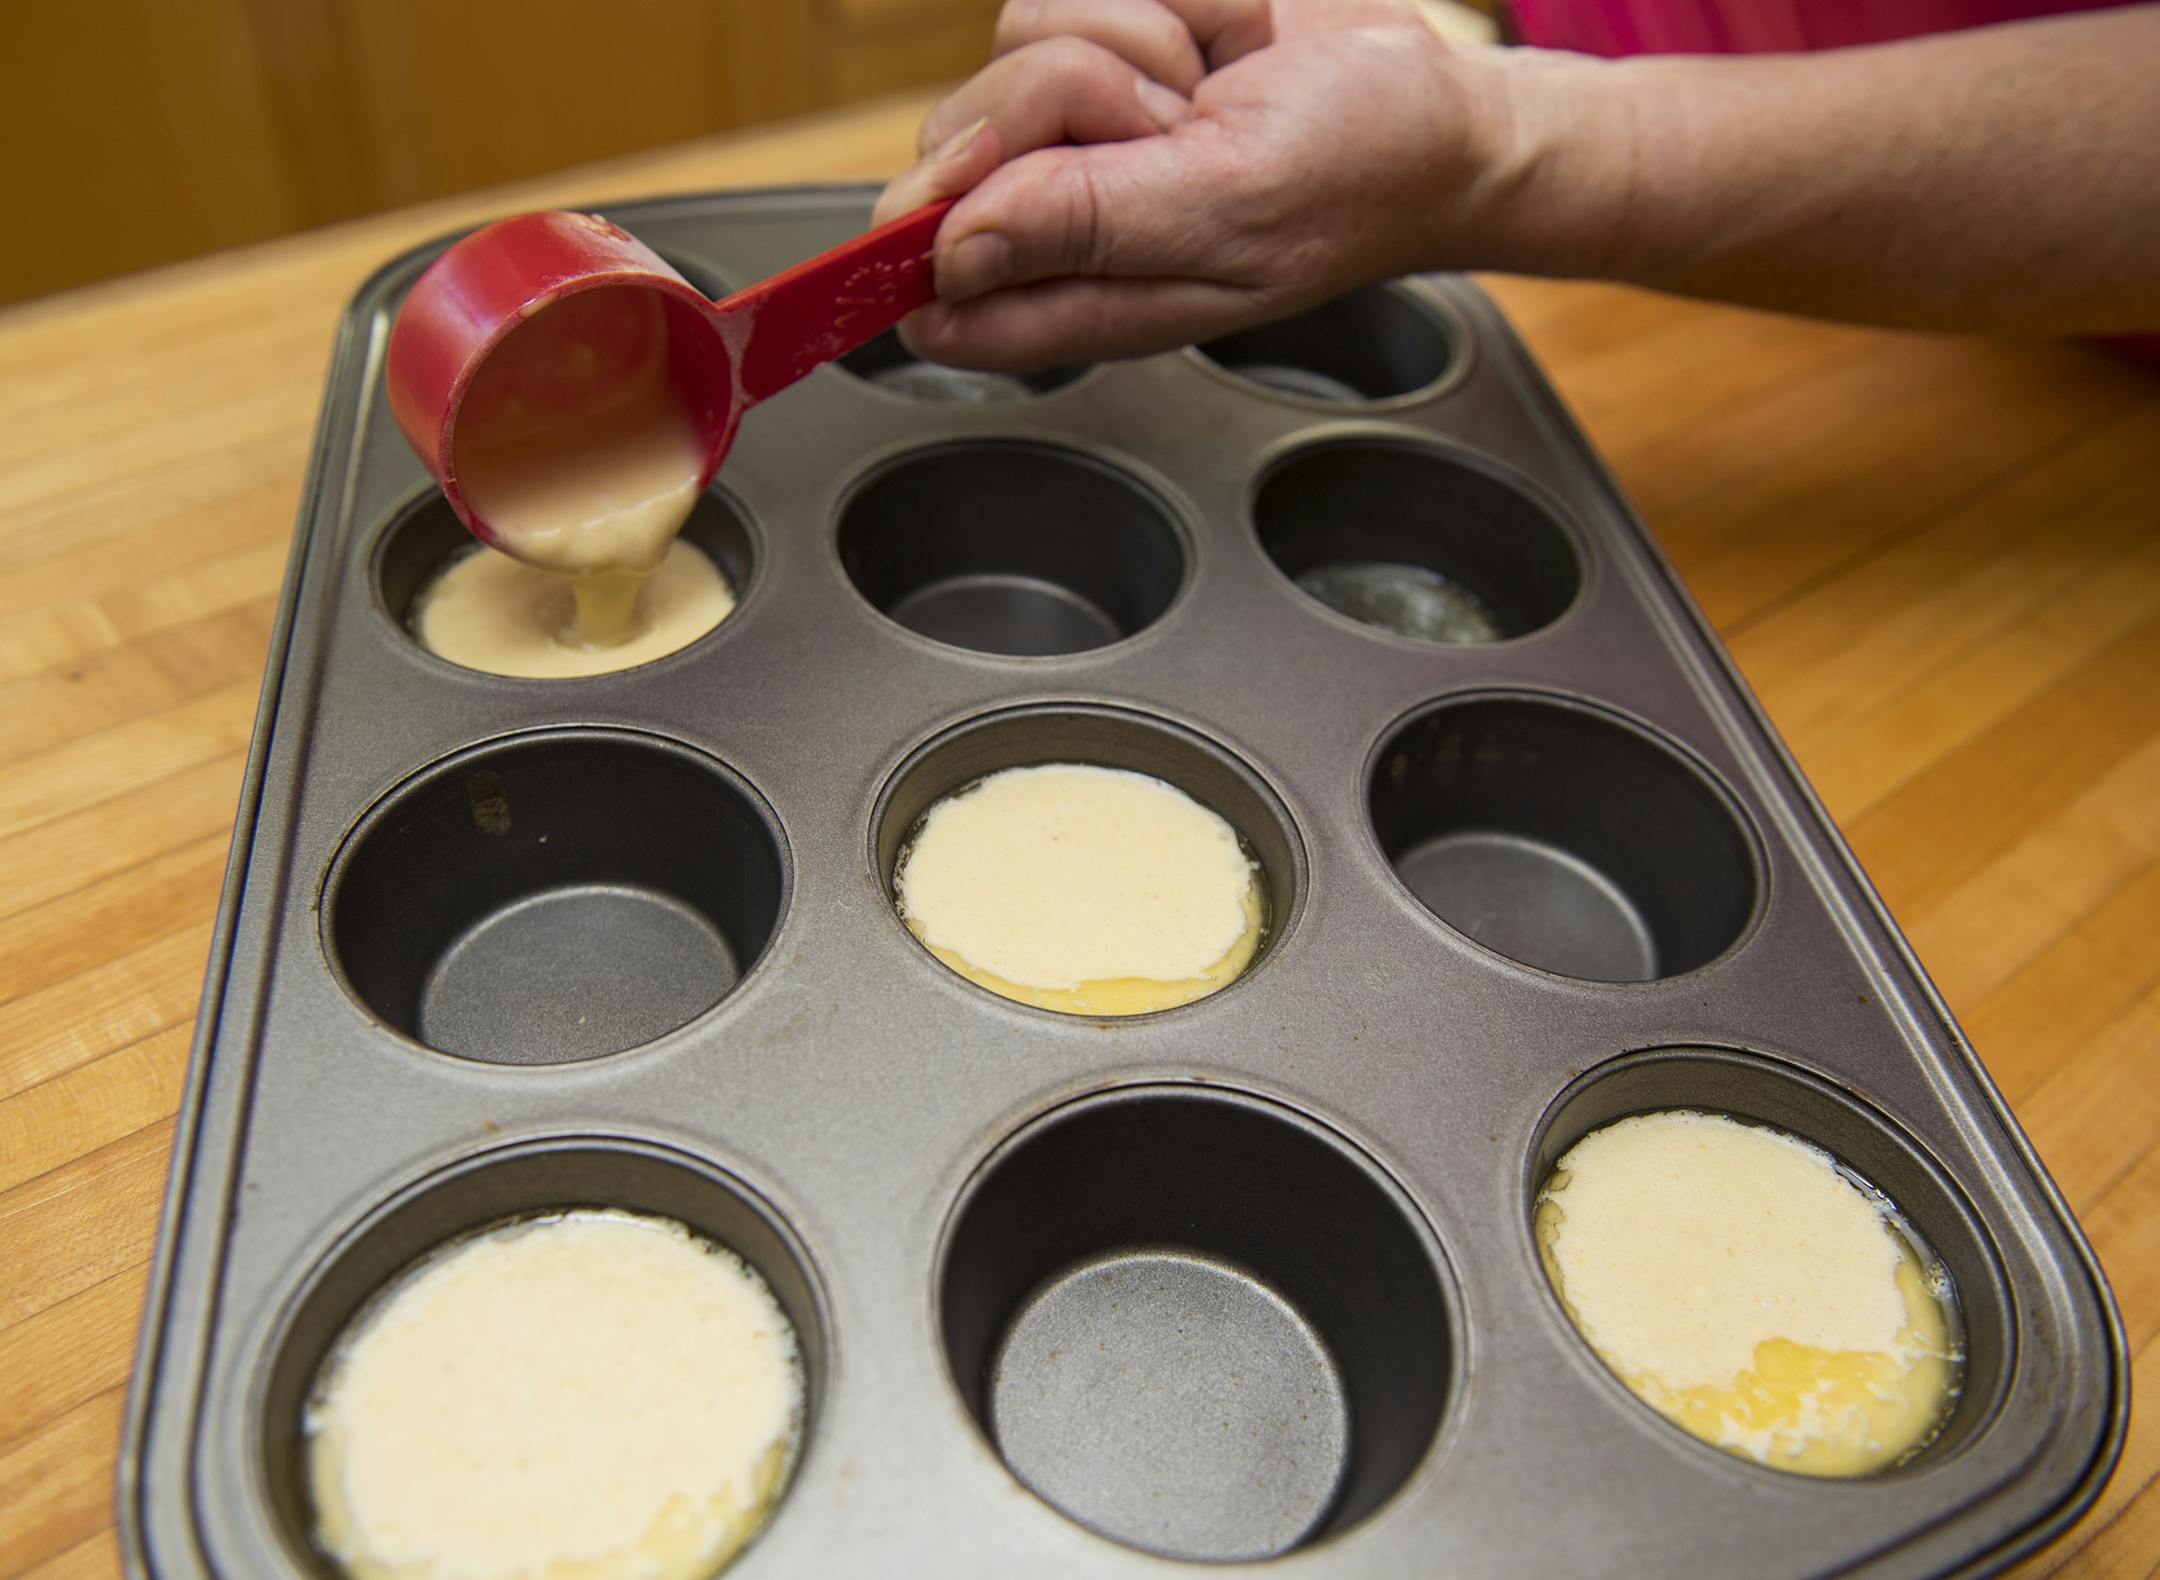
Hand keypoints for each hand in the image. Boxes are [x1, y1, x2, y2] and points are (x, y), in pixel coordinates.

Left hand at [873, 0, 1516, 370]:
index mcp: (1086, 295)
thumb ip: (1088, 230)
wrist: (1434, 97)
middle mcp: (1065, 218)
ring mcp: (1080, 126)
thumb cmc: (1357, 176)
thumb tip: (955, 254)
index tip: (1002, 175)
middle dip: (1068, 101)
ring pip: (1011, 44)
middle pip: (960, 141)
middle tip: (1172, 123)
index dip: (933, 231)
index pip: (936, 293)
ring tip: (1208, 85)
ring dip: (1129, 38)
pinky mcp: (1104, 43)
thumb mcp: (1228, 210)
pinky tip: (1212, 40)